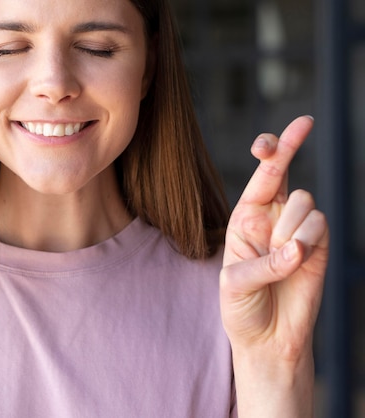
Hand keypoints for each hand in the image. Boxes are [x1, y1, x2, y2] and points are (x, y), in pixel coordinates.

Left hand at [220, 116, 328, 361]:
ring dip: (291, 229)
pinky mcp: (320, 246)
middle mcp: (273, 217)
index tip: (272, 137)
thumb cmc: (241, 306)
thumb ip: (261, 265)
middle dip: (291, 145)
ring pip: (304, 202)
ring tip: (281, 260)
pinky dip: (307, 244)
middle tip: (304, 122)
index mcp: (246, 217)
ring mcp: (298, 229)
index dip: (272, 149)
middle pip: (286, 171)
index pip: (261, 175)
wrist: (268, 337)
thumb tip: (297, 250)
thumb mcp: (234, 285)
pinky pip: (320, 226)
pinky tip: (298, 263)